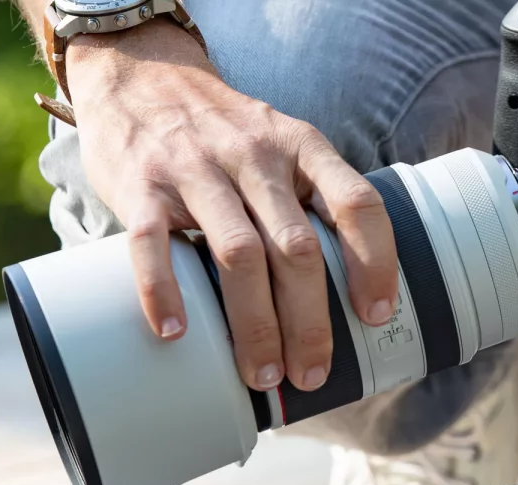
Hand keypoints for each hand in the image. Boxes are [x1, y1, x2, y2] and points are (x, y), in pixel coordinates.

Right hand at [65, 19, 397, 391]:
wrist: (141, 76)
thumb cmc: (226, 131)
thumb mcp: (283, 142)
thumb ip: (311, 196)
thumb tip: (348, 287)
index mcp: (302, 147)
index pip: (357, 204)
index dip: (375, 263)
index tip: (376, 316)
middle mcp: (256, 155)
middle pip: (297, 248)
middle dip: (310, 321)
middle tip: (313, 373)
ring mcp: (196, 168)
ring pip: (238, 254)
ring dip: (255, 324)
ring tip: (263, 375)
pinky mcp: (142, 185)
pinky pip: (153, 245)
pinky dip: (164, 292)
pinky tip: (175, 333)